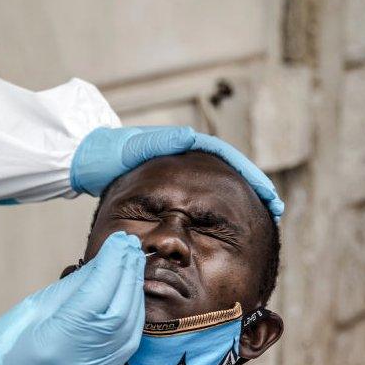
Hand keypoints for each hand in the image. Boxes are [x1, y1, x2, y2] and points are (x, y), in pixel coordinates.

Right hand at [0, 232, 145, 364]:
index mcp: (57, 341)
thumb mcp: (33, 308)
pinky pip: (129, 339)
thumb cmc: (6, 347)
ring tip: (131, 262)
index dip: (111, 264)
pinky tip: (130, 292)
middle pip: (120, 308)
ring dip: (134, 289)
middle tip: (129, 245)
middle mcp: (82, 359)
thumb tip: (102, 263)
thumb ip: (72, 287)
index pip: (96, 295)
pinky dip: (134, 311)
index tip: (119, 240)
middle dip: (127, 272)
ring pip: (131, 324)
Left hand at [69, 126, 283, 220]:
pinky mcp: (170, 187)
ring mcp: (180, 172)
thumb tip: (189, 137)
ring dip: (238, 201)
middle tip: (274, 210)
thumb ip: (159, 142)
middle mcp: (187, 156)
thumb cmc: (110, 152)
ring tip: (259, 219)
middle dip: (252, 190)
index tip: (268, 195)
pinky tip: (224, 228)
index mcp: (183, 144)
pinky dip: (215, 210)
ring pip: (216, 188)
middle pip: (228, 173)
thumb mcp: (133, 146)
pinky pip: (200, 199)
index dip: (250, 176)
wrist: (90, 160)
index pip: (227, 158)